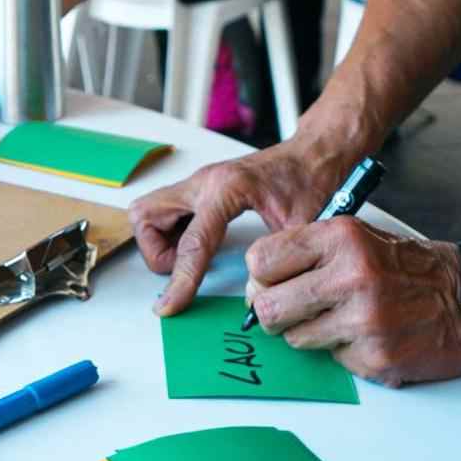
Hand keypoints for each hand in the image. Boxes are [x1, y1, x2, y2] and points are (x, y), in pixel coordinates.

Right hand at [129, 139, 351, 314]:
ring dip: (158, 241)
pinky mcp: (200, 188)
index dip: (180, 281)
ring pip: (148, 212)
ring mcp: (199, 183)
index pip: (193, 243)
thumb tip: (259, 300)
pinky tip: (196, 244)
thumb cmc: (308, 180)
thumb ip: (278, 264)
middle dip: (155, 251)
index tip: (170, 306)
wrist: (313, 155)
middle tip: (180, 268)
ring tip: (187, 257)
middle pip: (147, 217)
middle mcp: (204, 182)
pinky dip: (170, 233)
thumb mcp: (300, 227)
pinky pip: (164, 210)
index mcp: (227, 189)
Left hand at [244, 217, 460, 385]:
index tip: (269, 283)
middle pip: (268, 307)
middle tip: (289, 311)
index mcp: (339, 238)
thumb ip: (306, 252)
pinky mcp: (376, 356)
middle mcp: (351, 276)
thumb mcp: (355, 236)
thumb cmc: (405, 266)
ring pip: (295, 338)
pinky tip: (366, 335)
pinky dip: (344, 351)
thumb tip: (258, 282)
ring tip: (338, 319)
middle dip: (272, 313)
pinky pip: (332, 359)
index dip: (260, 278)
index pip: (261, 261)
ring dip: (310, 333)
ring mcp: (364, 319)